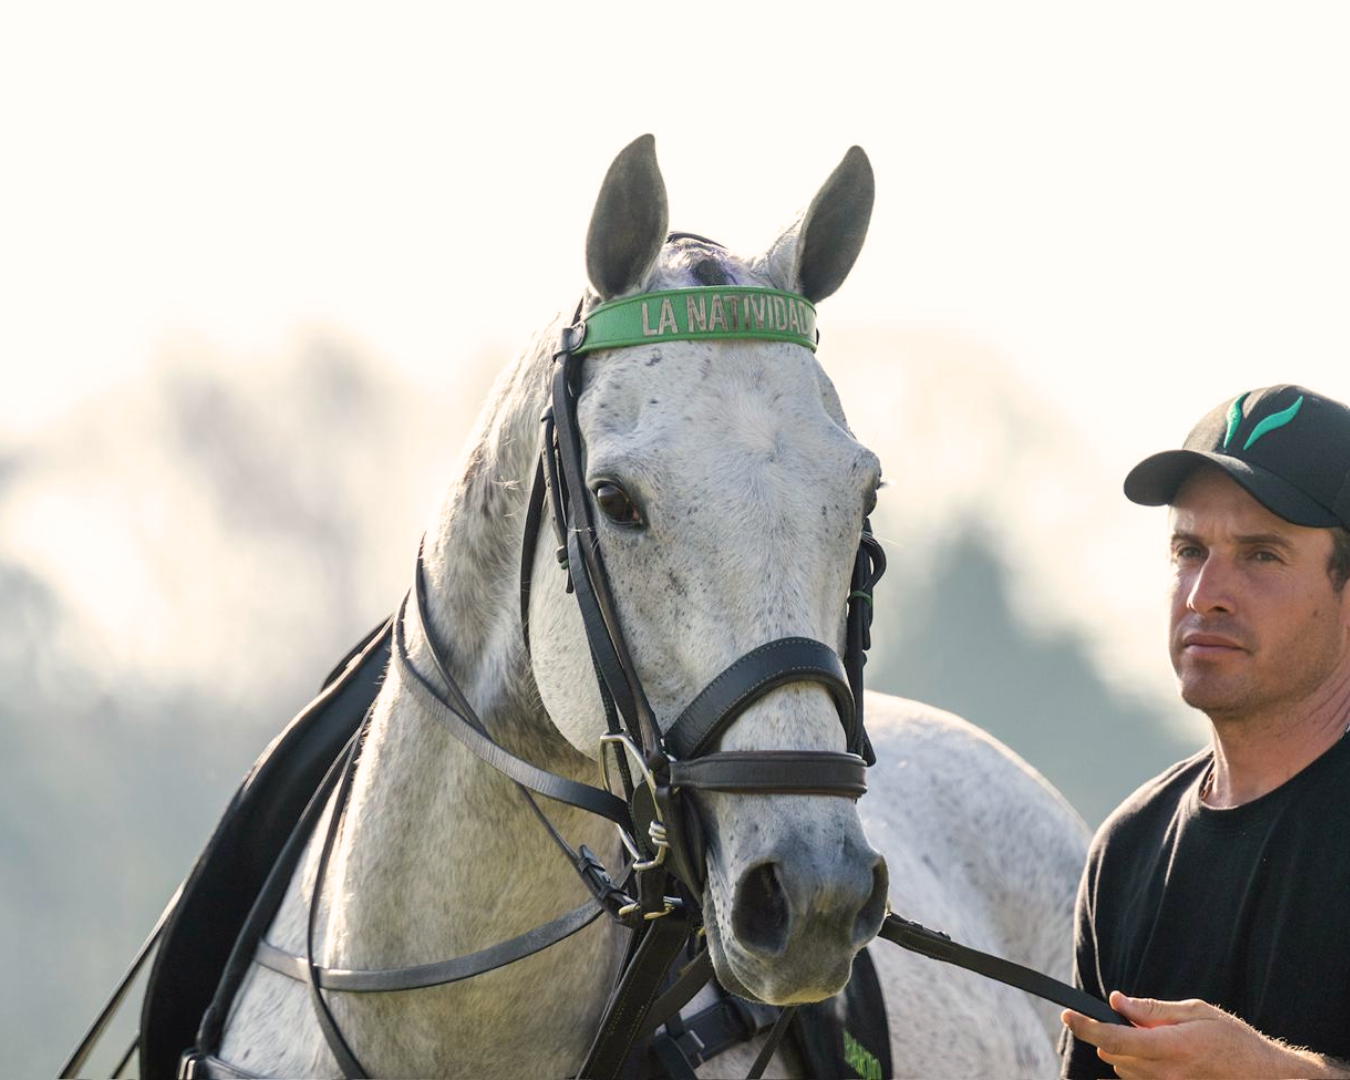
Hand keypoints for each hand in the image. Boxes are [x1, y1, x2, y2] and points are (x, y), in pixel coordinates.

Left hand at [1061, 992, 1349, 1078]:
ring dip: (1126, 1051)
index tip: (1067, 1015)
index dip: (1086, 1026)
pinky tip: (1155, 1054)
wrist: (1264, 1077)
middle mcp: (1165, 1073)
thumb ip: (1153, 1009)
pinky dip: (1136, 1066)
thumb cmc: (1234, 1040)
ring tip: (1157, 1039)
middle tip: (1134, 1020)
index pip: (1114, 1037)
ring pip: (1123, 1069)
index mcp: (1170, 1046)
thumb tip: (1118, 1001)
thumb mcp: (1195, 1012)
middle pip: (1114, 1054)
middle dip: (1111, 1033)